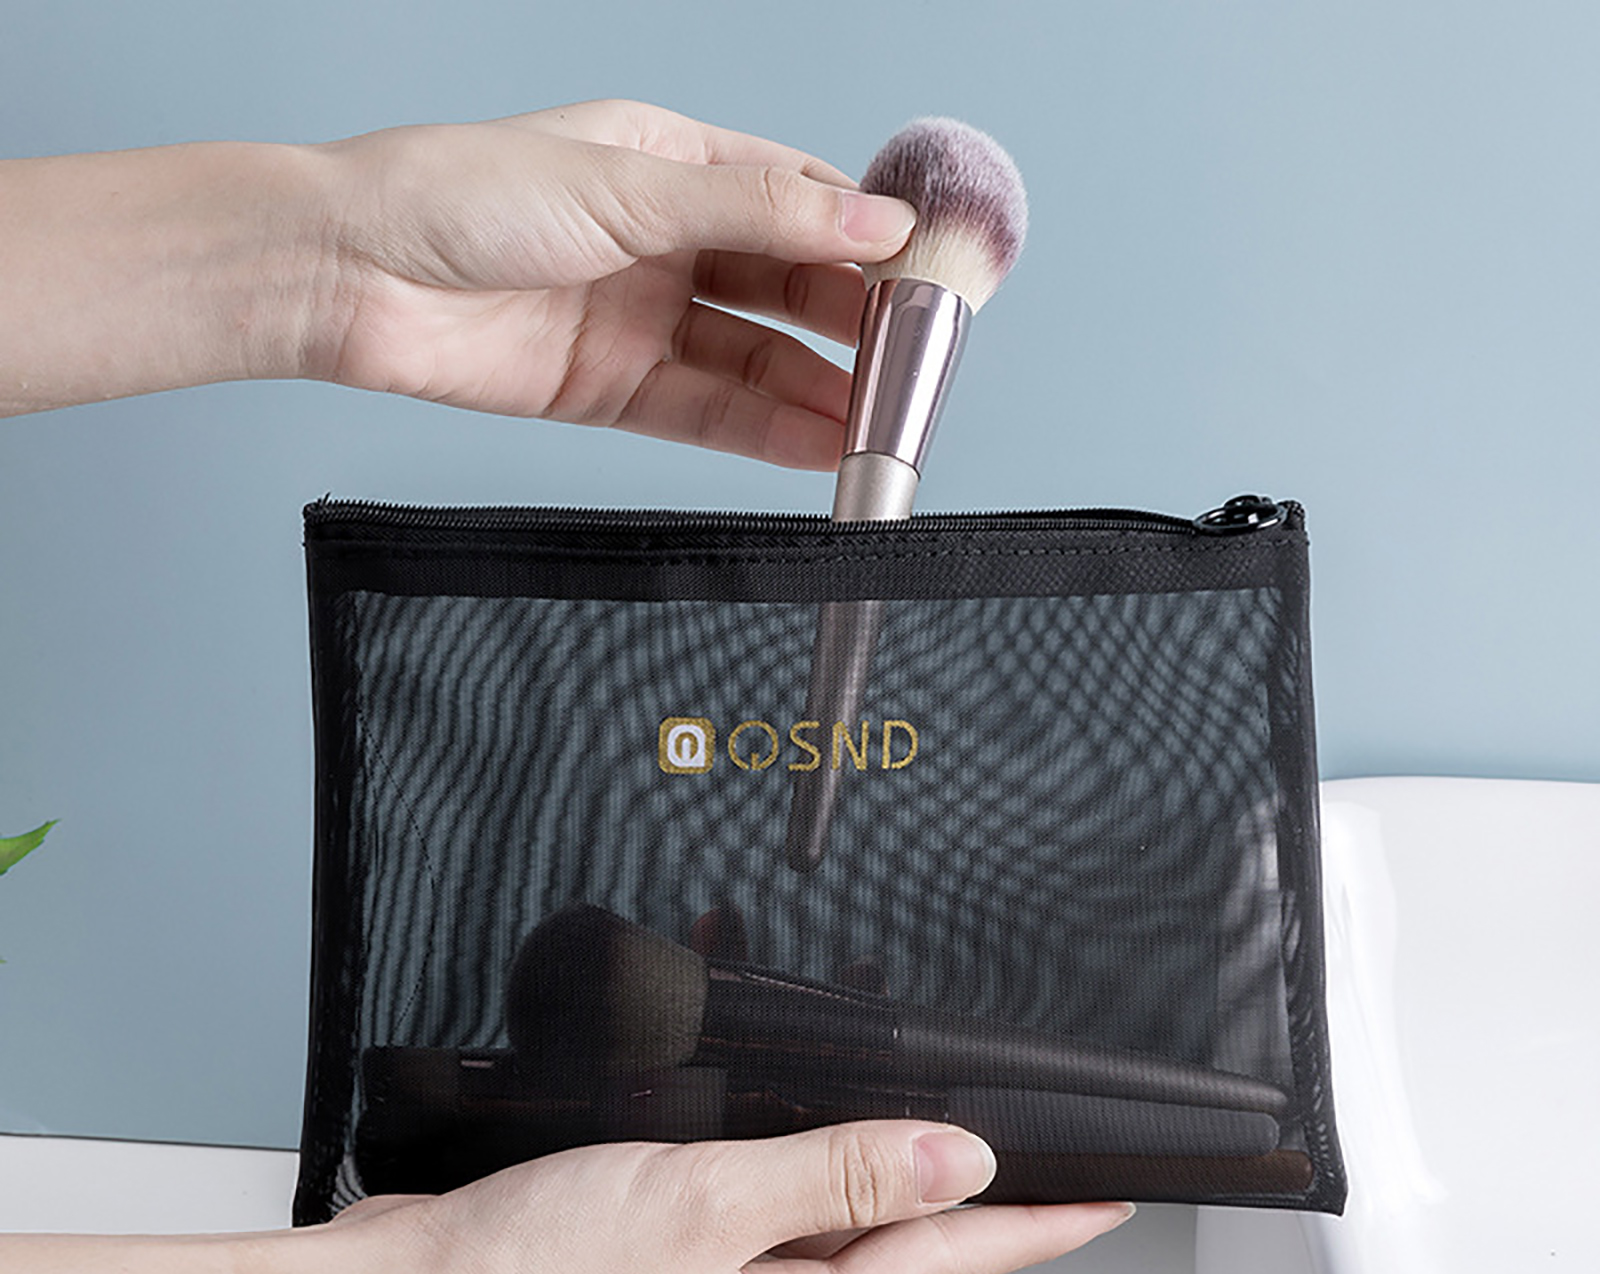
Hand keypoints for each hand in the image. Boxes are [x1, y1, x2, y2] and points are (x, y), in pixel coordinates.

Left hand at [0, 100, 914, 459]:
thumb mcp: (630, 187)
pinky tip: (819, 448)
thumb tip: (872, 227)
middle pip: (787, 287)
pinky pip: (708, 411)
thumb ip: (757, 215)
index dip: (868, 242)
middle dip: (853, 328)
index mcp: (673, 163)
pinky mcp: (612, 388)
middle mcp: (665, 240)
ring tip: (880, 428)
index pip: (800, 202)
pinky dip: (763, 431)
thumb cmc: (460, 196)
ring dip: (818, 393)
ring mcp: (642, 317)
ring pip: (756, 357)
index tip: (931, 280)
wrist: (350, 276)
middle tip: (915, 369)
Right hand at [328, 1123, 1133, 1273]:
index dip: (1030, 1229)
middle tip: (1036, 1156)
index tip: (1103, 1205)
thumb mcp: (707, 1205)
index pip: (942, 1267)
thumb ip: (837, 1176)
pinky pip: (755, 1194)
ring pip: (820, 1211)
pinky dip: (785, 1148)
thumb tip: (955, 1160)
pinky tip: (786, 1118)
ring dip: (867, 1155)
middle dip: (962, 1193)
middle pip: (892, 1246)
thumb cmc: (530, 1272)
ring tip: (915, 1114)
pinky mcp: (661, 1251)